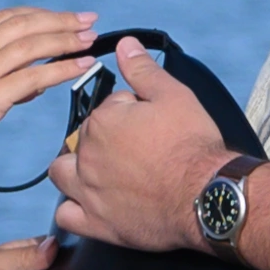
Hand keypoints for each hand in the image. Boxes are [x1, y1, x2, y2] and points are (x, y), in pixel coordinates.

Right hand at [0, 5, 104, 171]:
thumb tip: (31, 84)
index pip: (6, 18)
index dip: (38, 13)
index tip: (61, 16)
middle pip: (23, 24)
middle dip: (60, 20)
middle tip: (88, 20)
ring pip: (31, 45)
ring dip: (65, 39)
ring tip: (90, 40)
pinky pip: (32, 77)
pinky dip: (61, 69)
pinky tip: (80, 67)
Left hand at [51, 37, 241, 254]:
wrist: (208, 195)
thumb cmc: (193, 146)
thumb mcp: (174, 96)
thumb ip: (143, 70)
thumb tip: (125, 45)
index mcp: (102, 122)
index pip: (105, 110)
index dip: (128, 115)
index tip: (150, 125)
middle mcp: (88, 156)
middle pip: (82, 140)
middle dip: (102, 141)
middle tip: (135, 150)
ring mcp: (89, 192)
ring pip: (62, 174)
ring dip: (75, 170)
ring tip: (101, 173)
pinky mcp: (97, 224)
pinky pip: (65, 216)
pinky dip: (73, 209)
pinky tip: (89, 205)